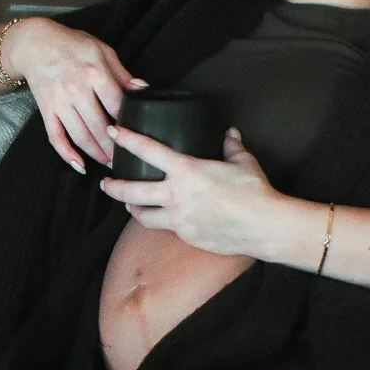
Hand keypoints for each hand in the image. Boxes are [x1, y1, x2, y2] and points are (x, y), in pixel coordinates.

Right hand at [7, 18, 146, 172]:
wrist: (34, 43)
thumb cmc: (71, 45)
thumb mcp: (102, 50)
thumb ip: (122, 73)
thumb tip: (143, 89)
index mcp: (94, 72)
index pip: (117, 105)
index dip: (128, 122)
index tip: (138, 134)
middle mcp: (77, 90)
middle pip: (100, 127)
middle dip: (115, 147)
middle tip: (126, 158)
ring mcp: (60, 102)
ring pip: (81, 136)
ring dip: (97, 154)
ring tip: (110, 163)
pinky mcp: (46, 110)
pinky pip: (56, 137)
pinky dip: (67, 154)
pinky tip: (80, 165)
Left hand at [100, 127, 279, 255]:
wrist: (263, 226)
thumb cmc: (255, 192)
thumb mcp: (243, 161)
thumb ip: (232, 146)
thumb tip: (230, 134)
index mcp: (186, 171)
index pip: (147, 151)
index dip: (126, 140)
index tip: (113, 134)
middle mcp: (176, 195)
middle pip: (131, 191)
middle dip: (114, 187)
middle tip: (106, 183)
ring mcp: (179, 219)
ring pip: (143, 216)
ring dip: (133, 209)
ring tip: (130, 205)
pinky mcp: (187, 236)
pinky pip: (167, 229)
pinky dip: (163, 222)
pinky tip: (166, 219)